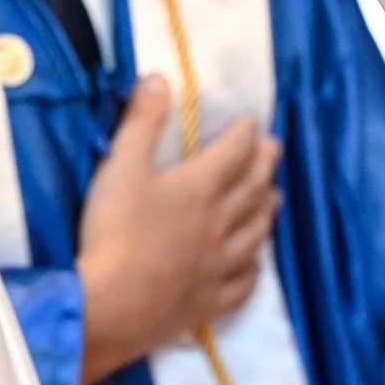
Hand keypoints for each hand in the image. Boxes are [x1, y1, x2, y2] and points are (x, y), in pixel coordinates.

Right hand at [77, 74, 280, 384]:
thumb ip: (141, 121)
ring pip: (254, 234)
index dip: (244, 133)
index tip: (251, 120)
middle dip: (264, 164)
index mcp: (199, 188)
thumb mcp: (120, 166)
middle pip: (251, 190)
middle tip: (274, 148)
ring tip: (274, 197)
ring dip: (266, 211)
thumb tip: (161, 79)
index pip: (232, 153)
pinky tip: (255, 265)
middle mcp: (219, 224)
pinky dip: (253, 269)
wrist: (111, 305)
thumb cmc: (113, 231)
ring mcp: (218, 266)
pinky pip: (243, 284)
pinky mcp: (209, 301)